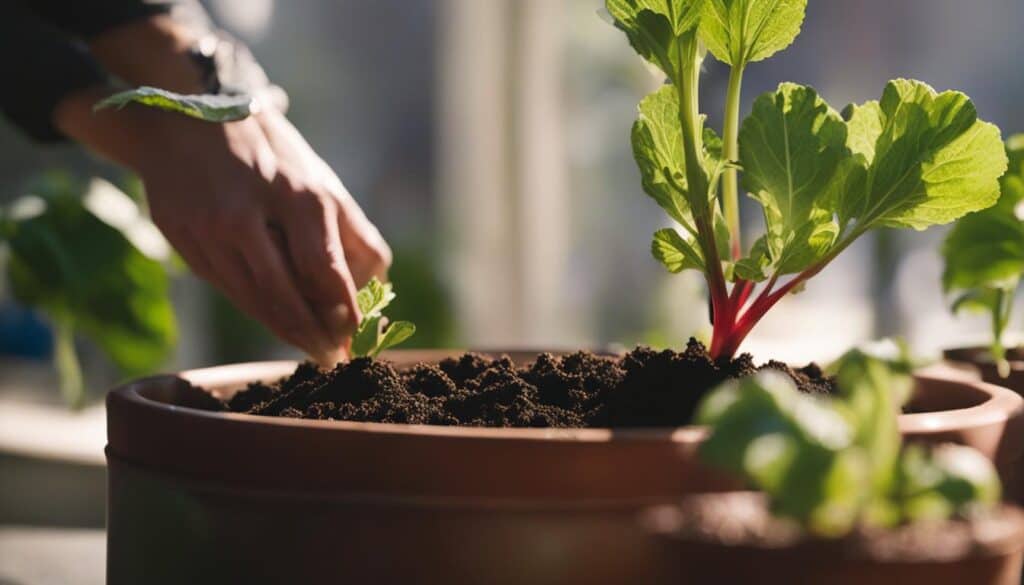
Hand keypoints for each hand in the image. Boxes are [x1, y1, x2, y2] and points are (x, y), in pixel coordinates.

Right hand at [132, 107, 390, 364]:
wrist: (187, 114)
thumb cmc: (273, 155)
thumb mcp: (322, 182)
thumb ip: (354, 237)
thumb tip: (379, 291)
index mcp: (297, 195)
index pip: (325, 273)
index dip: (342, 315)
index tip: (356, 341)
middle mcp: (249, 213)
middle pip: (285, 297)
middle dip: (312, 336)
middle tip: (331, 358)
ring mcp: (208, 228)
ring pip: (252, 300)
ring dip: (283, 330)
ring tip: (308, 346)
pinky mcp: (180, 237)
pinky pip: (224, 287)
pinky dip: (253, 307)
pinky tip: (273, 319)